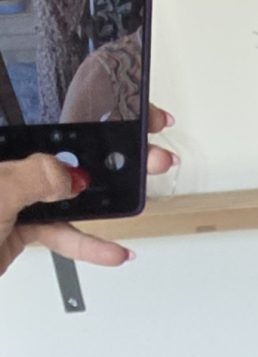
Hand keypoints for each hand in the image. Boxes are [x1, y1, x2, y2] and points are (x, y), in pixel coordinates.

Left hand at [0, 104, 175, 280]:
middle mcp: (5, 162)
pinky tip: (112, 250)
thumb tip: (70, 174)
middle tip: (144, 151)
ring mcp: (10, 192)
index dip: (84, 106)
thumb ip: (35, 176)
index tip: (122, 105)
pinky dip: (86, 243)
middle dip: (105, 155)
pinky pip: (58, 230)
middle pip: (62, 150)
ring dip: (103, 205)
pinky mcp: (16, 224)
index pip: (45, 114)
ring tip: (138, 197)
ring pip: (65, 193)